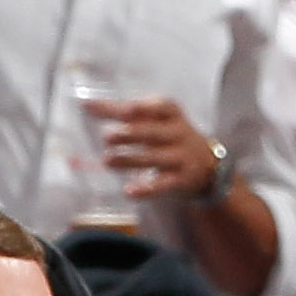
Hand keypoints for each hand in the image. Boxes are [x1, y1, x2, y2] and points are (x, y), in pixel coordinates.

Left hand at [92, 95, 227, 201]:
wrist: (209, 166)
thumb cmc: (171, 137)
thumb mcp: (155, 120)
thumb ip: (122, 112)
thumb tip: (86, 104)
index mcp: (172, 115)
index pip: (160, 108)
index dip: (144, 109)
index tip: (126, 110)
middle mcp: (179, 134)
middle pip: (154, 133)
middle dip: (131, 135)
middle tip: (107, 137)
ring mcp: (181, 158)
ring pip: (155, 158)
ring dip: (130, 160)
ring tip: (107, 161)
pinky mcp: (181, 180)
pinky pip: (163, 184)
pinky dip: (146, 188)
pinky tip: (129, 191)